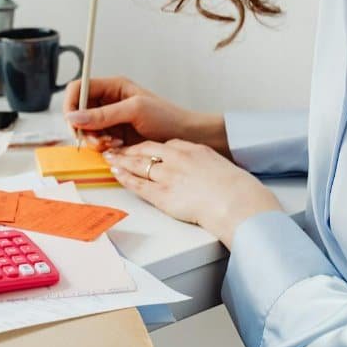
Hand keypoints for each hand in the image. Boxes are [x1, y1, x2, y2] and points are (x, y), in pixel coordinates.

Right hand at [63, 77, 227, 153]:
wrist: (186, 137)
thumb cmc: (167, 117)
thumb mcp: (135, 110)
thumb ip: (103, 114)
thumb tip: (73, 117)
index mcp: (112, 86)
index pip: (77, 89)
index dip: (71, 104)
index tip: (74, 122)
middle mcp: (108, 102)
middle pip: (77, 112)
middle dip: (83, 127)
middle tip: (98, 139)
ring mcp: (110, 120)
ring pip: (85, 130)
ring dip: (94, 140)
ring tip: (113, 144)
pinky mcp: (113, 137)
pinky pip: (95, 142)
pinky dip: (101, 148)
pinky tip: (117, 148)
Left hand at [104, 140, 281, 248]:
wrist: (236, 201)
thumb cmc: (234, 187)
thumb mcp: (219, 165)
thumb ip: (203, 162)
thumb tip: (199, 168)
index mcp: (192, 149)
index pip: (165, 145)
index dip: (150, 147)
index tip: (141, 147)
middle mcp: (177, 159)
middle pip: (146, 149)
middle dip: (129, 149)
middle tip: (116, 148)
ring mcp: (169, 176)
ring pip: (138, 164)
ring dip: (121, 160)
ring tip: (110, 158)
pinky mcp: (163, 195)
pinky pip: (139, 184)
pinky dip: (125, 178)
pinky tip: (116, 173)